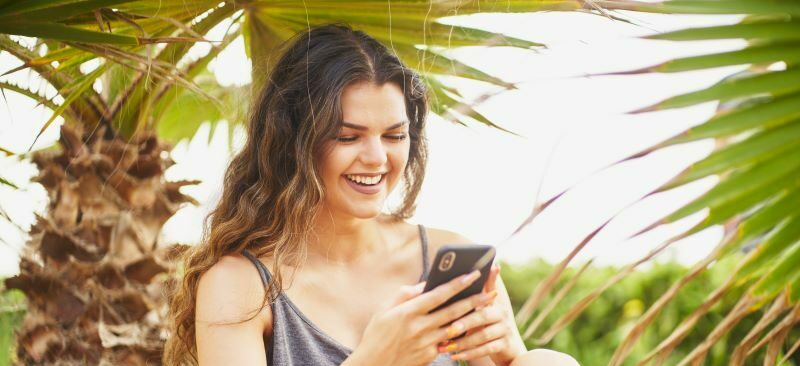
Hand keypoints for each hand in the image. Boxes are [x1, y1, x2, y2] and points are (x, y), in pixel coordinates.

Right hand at [345, 270, 495, 365]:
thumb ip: (405, 294)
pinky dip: (460, 334)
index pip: (438, 295)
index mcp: (407, 312)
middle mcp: (419, 327)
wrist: (373, 365)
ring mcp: (425, 343)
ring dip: (472, 318)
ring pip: (455, 328)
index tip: (473, 274)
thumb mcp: (384, 309)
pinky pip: (448, 342)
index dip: (457, 284)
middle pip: (453, 311)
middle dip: (474, 301)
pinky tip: (471, 326)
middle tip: (491, 293)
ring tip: (487, 308)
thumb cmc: (377, 334)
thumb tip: (425, 284)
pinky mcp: (429, 356)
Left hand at [436, 265, 526, 364]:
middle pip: (483, 316)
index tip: (478, 274)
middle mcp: (502, 313)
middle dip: (465, 322)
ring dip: (463, 342)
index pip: (488, 289)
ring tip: (446, 346)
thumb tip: (465, 273)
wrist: (507, 347)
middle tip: (449, 328)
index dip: (487, 280)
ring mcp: (505, 329)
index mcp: (494, 301)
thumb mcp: (482, 307)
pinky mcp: (505, 345)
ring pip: (483, 335)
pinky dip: (470, 353)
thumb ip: (473, 293)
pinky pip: (486, 350)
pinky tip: (455, 355)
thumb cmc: (487, 323)